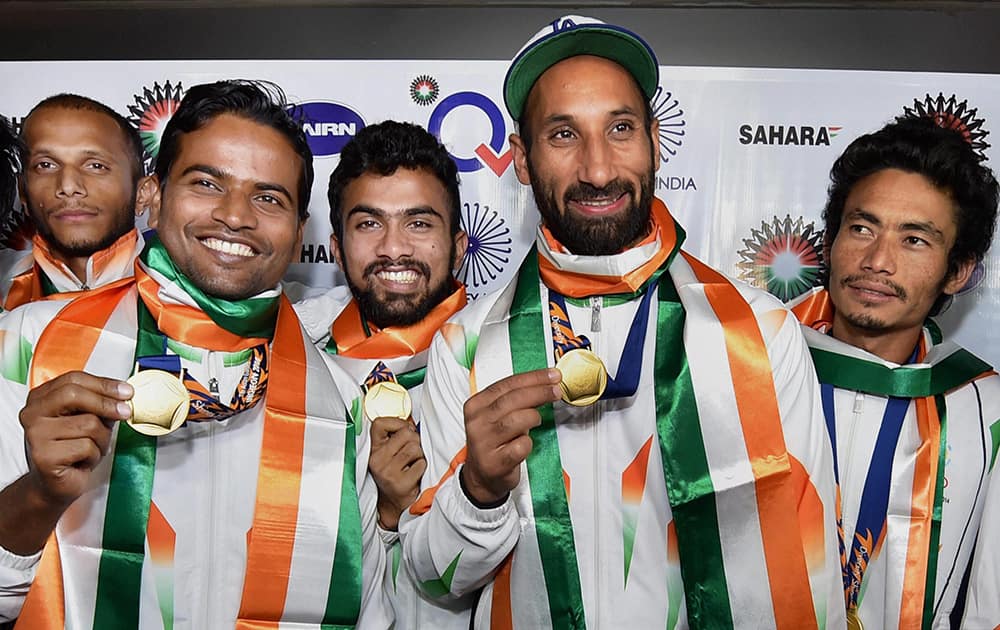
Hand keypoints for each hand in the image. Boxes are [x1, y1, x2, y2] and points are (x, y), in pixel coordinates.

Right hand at [19, 370, 132, 508]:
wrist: (55, 485)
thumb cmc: (72, 450)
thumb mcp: (87, 420)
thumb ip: (99, 405)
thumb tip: (123, 395)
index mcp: (41, 398)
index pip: (73, 379)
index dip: (103, 384)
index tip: (126, 390)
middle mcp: (33, 413)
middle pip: (74, 395)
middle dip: (106, 403)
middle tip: (126, 411)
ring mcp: (36, 435)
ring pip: (88, 424)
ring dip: (102, 439)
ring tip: (93, 449)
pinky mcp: (44, 456)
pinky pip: (86, 447)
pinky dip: (94, 455)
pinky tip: (83, 462)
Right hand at [369, 416, 425, 530]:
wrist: (394, 505)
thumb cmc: (396, 476)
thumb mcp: (390, 455)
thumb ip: (397, 437)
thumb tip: (411, 422)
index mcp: (373, 450)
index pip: (379, 423)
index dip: (397, 422)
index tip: (404, 429)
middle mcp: (377, 460)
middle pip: (406, 433)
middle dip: (414, 440)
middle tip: (411, 454)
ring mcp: (387, 472)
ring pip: (415, 447)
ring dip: (419, 455)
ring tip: (412, 465)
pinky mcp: (400, 483)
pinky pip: (421, 463)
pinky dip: (422, 468)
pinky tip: (414, 475)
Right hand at [460, 368, 561, 505]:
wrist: (482, 476)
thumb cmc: (494, 442)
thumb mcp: (497, 415)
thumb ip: (515, 399)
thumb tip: (545, 383)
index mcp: (476, 405)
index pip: (506, 384)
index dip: (532, 378)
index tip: (552, 375)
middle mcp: (477, 422)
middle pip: (511, 400)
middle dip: (539, 391)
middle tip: (556, 390)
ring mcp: (484, 443)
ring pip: (515, 420)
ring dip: (532, 417)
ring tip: (537, 420)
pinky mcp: (495, 462)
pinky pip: (520, 446)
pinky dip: (528, 442)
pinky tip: (526, 442)